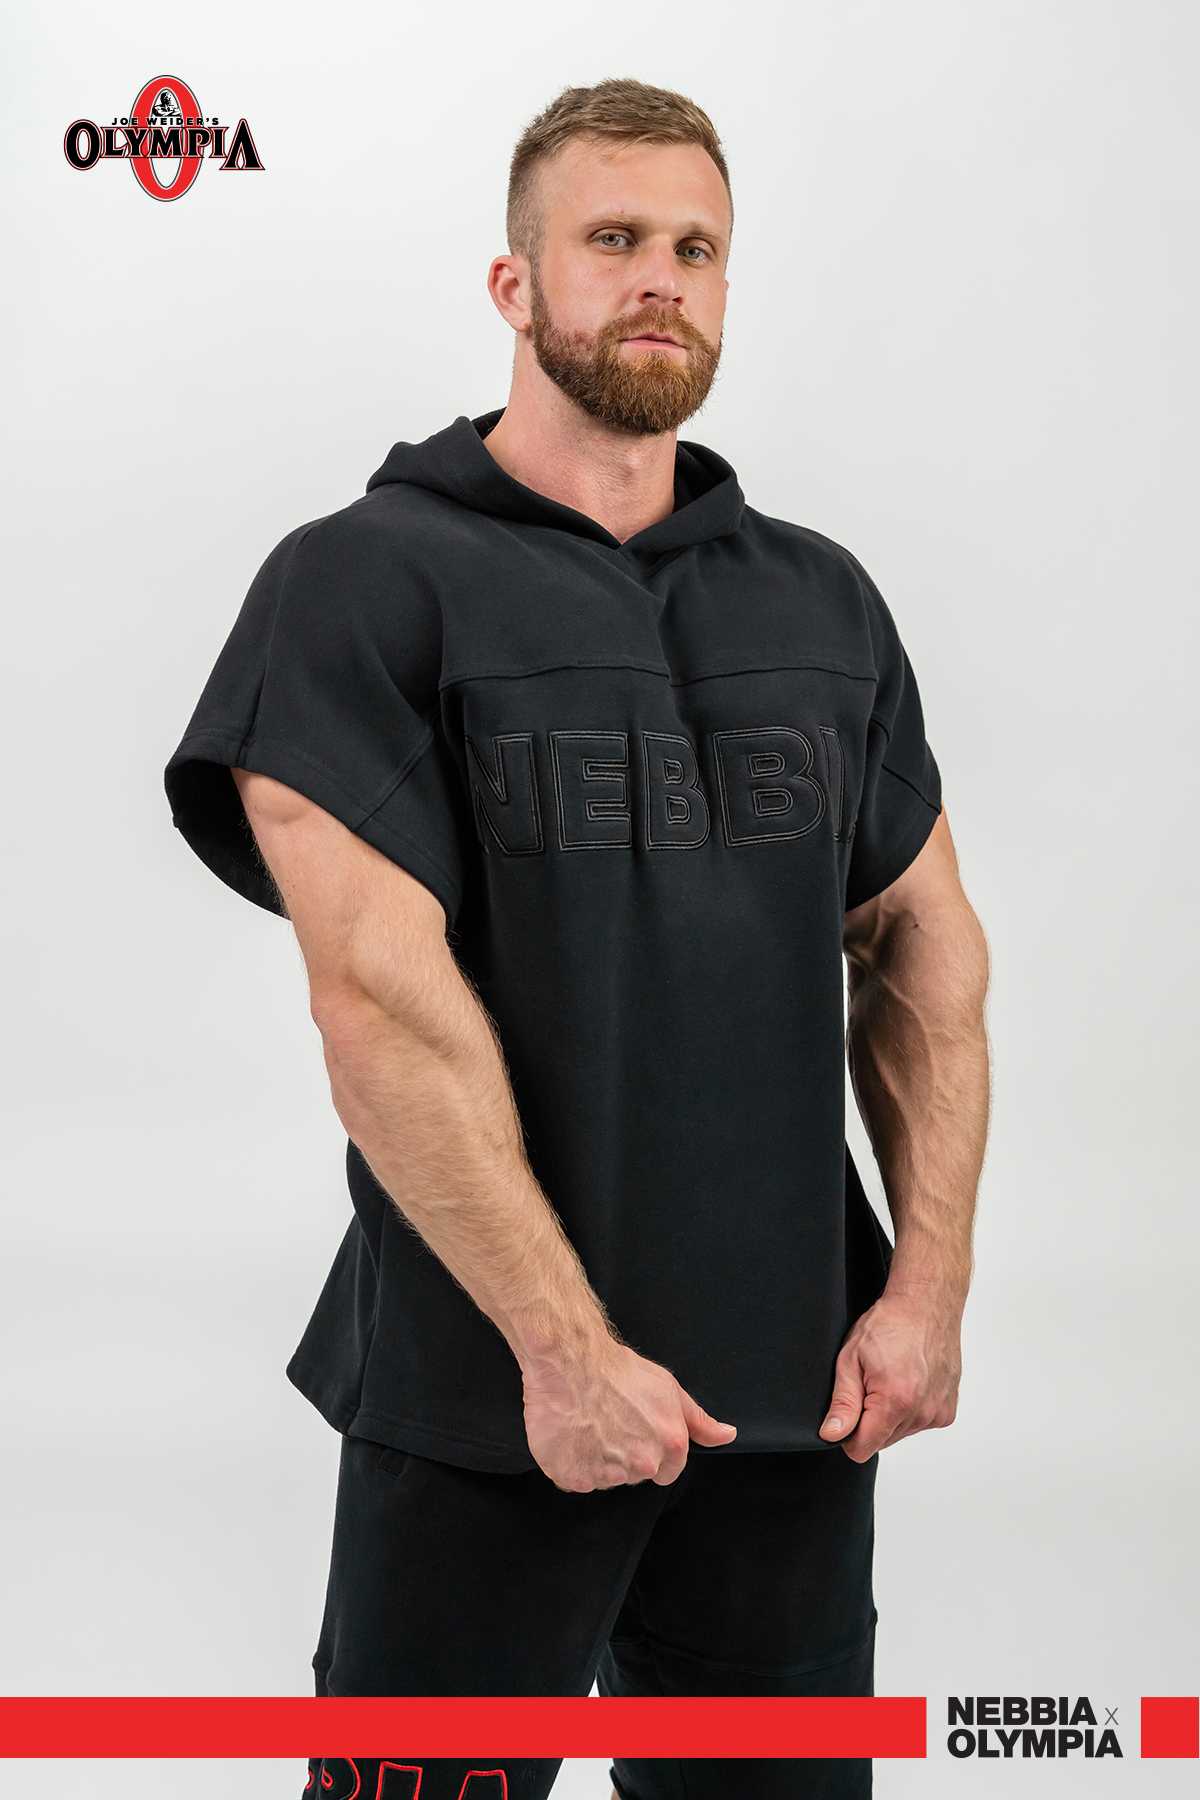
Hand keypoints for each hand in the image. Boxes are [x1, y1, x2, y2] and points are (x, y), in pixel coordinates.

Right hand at [521, 1336, 737, 1491]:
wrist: (570, 1361)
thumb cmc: (616, 1370)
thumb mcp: (668, 1389)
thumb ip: (700, 1421)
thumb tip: (727, 1436)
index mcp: (670, 1445)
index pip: (668, 1472)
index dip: (653, 1451)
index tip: (636, 1431)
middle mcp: (642, 1464)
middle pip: (638, 1475)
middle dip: (627, 1456)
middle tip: (610, 1423)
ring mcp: (607, 1474)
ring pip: (607, 1478)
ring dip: (599, 1459)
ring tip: (589, 1425)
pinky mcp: (574, 1477)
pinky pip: (577, 1480)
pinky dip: (573, 1463)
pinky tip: (573, 1435)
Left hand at [818, 1285, 961, 1460]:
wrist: (925, 1305)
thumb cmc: (889, 1324)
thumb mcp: (851, 1359)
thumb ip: (843, 1403)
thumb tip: (832, 1434)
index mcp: (895, 1401)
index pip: (861, 1449)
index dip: (848, 1433)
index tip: (850, 1407)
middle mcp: (921, 1413)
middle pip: (881, 1442)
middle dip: (870, 1420)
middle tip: (871, 1383)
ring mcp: (938, 1413)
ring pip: (900, 1433)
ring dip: (891, 1414)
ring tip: (891, 1378)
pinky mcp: (948, 1410)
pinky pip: (919, 1423)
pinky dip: (910, 1409)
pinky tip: (908, 1381)